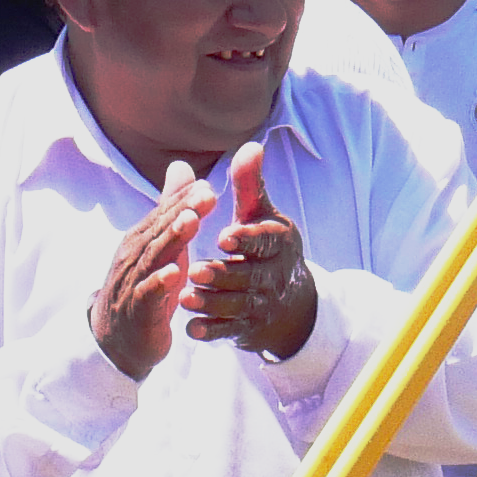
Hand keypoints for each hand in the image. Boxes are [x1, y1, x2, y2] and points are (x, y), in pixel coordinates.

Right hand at [89, 162, 210, 380]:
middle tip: (207, 195)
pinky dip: (159, 283)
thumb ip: (171, 206)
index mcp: (143, 237)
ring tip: (192, 222)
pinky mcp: (138, 309)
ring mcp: (134, 281)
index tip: (209, 185)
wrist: (119, 336)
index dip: (186, 199)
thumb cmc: (146, 283)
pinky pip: (148, 294)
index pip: (165, 213)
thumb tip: (182, 165)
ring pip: (154, 256)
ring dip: (172, 239)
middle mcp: (135, 254)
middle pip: (160, 228)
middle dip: (183, 210)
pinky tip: (174, 274)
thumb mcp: (161, 242)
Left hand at [178, 141, 317, 357]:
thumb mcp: (261, 214)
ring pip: (238, 305)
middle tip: (197, 270)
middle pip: (250, 276)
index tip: (224, 236)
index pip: (265, 240)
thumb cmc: (267, 247)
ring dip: (213, 303)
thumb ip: (250, 184)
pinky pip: (230, 331)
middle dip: (224, 274)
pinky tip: (191, 329)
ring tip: (186, 297)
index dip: (247, 240)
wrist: (290, 301)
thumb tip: (249, 145)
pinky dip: (212, 331)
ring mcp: (263, 304)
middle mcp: (275, 275)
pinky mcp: (249, 327)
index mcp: (279, 242)